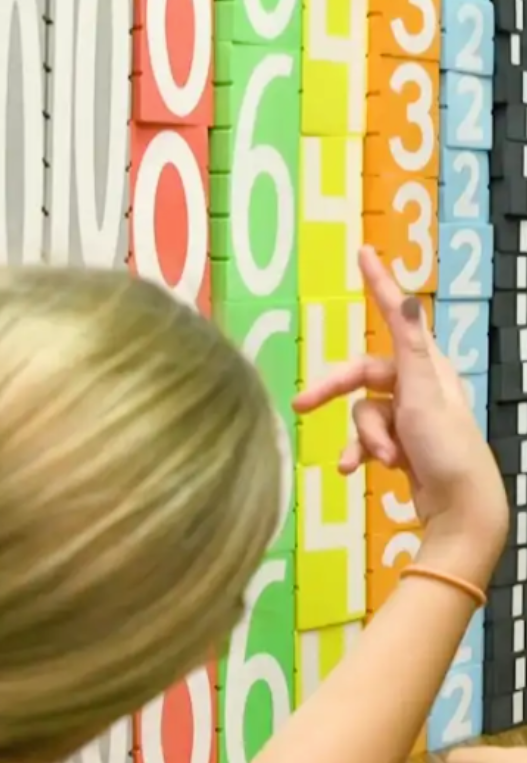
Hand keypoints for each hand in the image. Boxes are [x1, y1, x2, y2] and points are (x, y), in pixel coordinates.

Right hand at [293, 247, 506, 584]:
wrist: (461, 509)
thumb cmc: (446, 446)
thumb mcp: (424, 393)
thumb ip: (408, 345)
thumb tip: (405, 297)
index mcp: (427, 366)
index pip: (396, 315)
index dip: (378, 284)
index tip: (363, 253)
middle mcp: (418, 386)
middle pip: (360, 377)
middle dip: (334, 393)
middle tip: (301, 406)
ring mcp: (408, 416)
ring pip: (362, 413)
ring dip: (364, 437)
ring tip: (378, 460)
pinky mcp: (400, 444)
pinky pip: (364, 439)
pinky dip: (357, 452)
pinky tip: (352, 471)